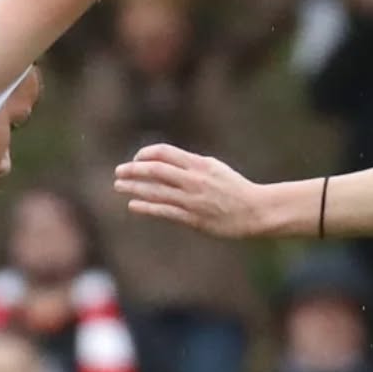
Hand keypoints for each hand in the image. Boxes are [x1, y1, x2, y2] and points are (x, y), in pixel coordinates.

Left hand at [114, 143, 263, 236]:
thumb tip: (167, 162)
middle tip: (118, 171)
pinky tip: (133, 205)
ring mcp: (192, 200)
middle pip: (156, 170)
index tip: (136, 159)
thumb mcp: (214, 168)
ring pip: (156, 191)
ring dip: (134, 188)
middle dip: (133, 170)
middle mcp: (194, 180)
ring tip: (118, 186)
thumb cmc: (234, 188)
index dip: (146, 154)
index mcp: (199, 164)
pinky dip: (146, 207)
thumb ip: (191, 164)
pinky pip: (164, 212)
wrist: (254, 210)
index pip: (165, 153)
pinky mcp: (192, 218)